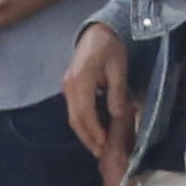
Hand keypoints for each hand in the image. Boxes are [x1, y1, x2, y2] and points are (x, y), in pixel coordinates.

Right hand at [63, 21, 130, 164]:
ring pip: (72, 116)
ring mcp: (67, 87)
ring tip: (97, 146)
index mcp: (81, 80)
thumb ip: (116, 91)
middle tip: (100, 153)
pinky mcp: (69, 87)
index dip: (94, 131)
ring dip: (84, 133)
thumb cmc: (110, 47)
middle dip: (87, 138)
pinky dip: (83, 123)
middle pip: (75, 119)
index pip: (85, 113)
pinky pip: (74, 110)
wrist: (97, 32)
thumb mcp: (119, 67)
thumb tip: (118, 115)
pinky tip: (93, 130)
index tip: (104, 144)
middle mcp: (69, 86)